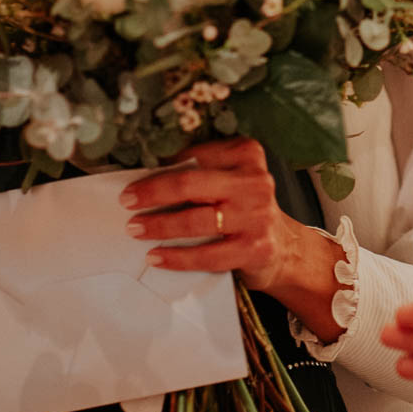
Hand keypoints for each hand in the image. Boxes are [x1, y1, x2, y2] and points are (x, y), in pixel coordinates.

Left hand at [120, 137, 344, 340]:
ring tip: (135, 228)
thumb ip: (201, 172)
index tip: (134, 180)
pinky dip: (176, 257)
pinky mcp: (255, 248)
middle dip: (153, 193)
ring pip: (195, 221)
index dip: (160, 169)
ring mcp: (257, 216)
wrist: (285, 248)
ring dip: (159, 226)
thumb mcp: (230, 179)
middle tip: (127, 201)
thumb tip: (149, 173)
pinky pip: (206, 254)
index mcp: (247, 154)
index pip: (194, 157)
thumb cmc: (245, 208)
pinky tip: (156, 256)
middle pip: (191, 184)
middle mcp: (255, 181)